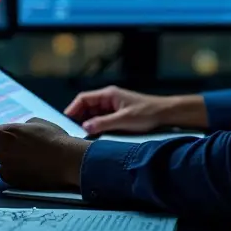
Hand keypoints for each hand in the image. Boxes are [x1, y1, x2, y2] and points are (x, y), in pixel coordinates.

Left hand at [0, 118, 91, 189]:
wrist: (66, 160)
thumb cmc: (54, 139)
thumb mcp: (37, 123)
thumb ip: (20, 127)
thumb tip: (16, 132)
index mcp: (6, 133)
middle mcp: (2, 150)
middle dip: (2, 147)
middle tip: (19, 148)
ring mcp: (6, 166)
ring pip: (1, 161)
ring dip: (9, 159)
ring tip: (28, 159)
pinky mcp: (12, 180)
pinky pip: (7, 174)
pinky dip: (14, 172)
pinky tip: (28, 169)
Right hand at [64, 86, 206, 134]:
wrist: (165, 114)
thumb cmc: (147, 113)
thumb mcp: (124, 120)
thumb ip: (103, 123)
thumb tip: (85, 127)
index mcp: (108, 94)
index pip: (83, 98)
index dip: (72, 109)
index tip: (66, 120)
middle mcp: (108, 98)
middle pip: (86, 106)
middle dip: (79, 118)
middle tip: (73, 131)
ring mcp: (113, 106)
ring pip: (93, 114)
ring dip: (88, 123)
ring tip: (83, 135)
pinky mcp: (118, 114)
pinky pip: (102, 119)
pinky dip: (97, 126)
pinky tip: (95, 135)